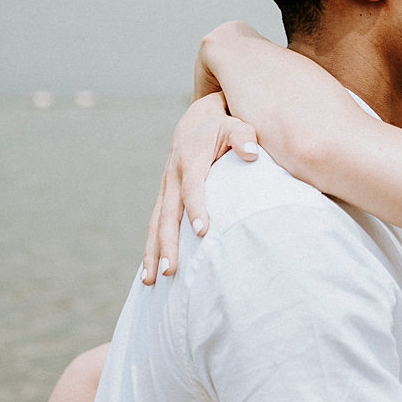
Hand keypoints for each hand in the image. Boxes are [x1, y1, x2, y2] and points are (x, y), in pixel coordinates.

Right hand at [141, 93, 258, 282]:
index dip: (196, 208)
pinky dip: (152, 247)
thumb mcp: (235, 123)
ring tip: (152, 282)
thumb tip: (251, 153)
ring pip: (156, 223)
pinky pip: (156, 224)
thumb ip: (244, 136)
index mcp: (190, 160)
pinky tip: (151, 272)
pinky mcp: (166, 197)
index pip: (193, 187)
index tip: (201, 232)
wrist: (196, 119)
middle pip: (168, 214)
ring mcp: (166, 189)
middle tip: (171, 271)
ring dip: (153, 252)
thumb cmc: (222, 124)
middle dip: (168, 244)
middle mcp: (173, 177)